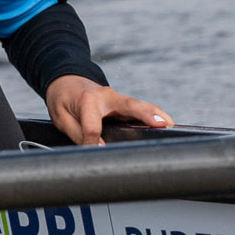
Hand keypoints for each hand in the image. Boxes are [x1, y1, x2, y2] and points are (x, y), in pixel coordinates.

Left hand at [46, 75, 169, 145]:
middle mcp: (107, 96)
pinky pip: (139, 110)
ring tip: (172, 126)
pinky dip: (153, 115)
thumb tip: (99, 149)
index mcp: (88, 100)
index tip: (93, 153)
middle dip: (147, 115)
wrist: (65, 81)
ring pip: (140, 106)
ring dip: (157, 115)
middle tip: (163, 125)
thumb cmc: (62, 100)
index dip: (92, 143)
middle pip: (131, 106)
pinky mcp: (123, 104)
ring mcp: (118, 99)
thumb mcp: (62, 118)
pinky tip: (165, 125)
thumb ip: (79, 134)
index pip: (93, 127)